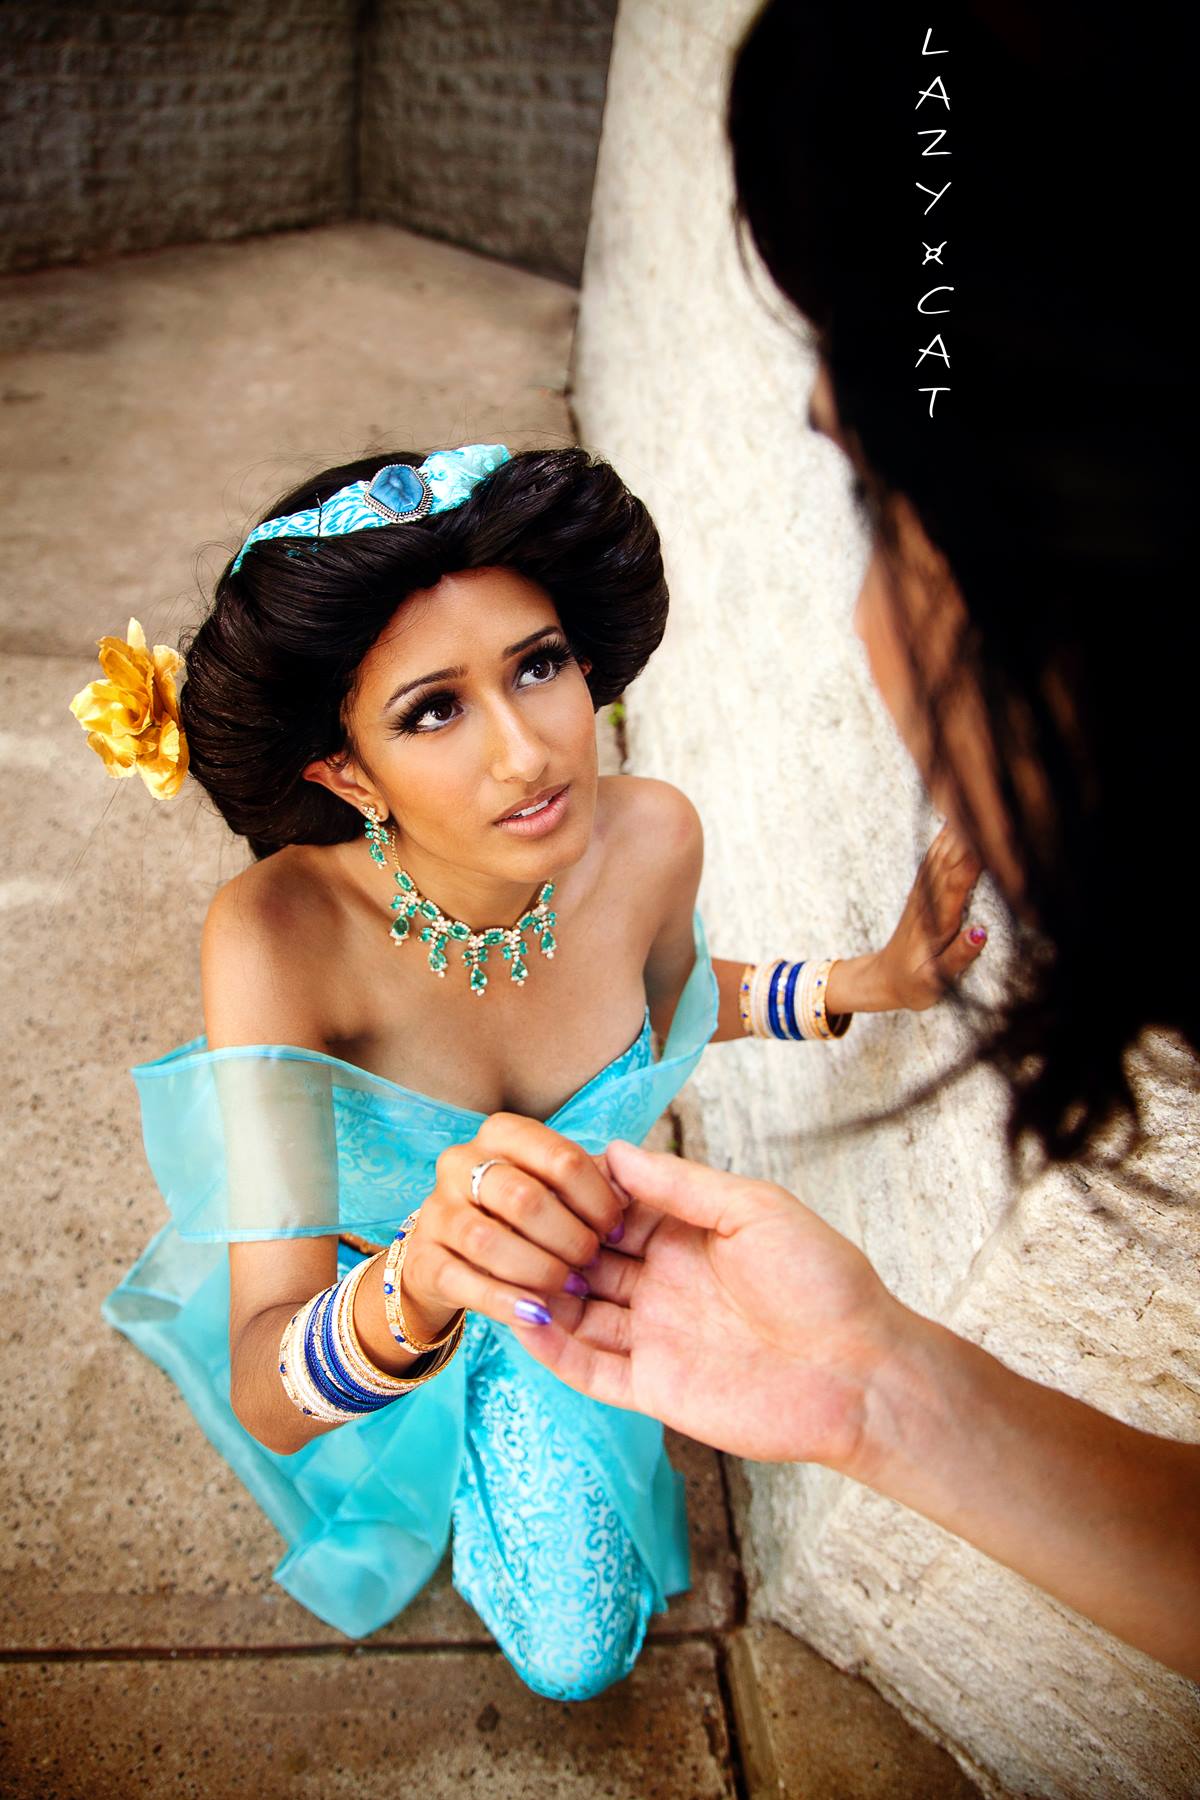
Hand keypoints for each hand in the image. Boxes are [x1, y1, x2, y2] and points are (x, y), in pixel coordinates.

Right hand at [401, 1113, 625, 1338]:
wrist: (459, 1262)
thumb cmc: (526, 1218)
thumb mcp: (559, 1188)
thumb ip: (591, 1177)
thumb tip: (626, 1179)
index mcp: (502, 1135)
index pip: (559, 1157)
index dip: (596, 1197)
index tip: (617, 1228)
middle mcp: (461, 1163)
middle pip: (523, 1197)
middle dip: (568, 1236)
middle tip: (593, 1262)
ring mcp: (436, 1212)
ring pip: (486, 1240)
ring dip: (537, 1269)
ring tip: (570, 1289)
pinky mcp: (423, 1262)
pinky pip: (461, 1282)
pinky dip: (503, 1301)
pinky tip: (537, 1314)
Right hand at [513, 1137, 906, 1467]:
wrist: (864, 1373)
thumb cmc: (825, 1282)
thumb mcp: (753, 1209)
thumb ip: (681, 1184)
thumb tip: (613, 1151)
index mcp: (686, 1237)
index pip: (612, 1209)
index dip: (574, 1195)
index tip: (533, 1172)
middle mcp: (662, 1284)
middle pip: (584, 1260)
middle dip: (546, 1241)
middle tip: (503, 1220)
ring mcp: (655, 1337)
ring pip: (575, 1314)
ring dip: (539, 1293)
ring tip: (495, 1267)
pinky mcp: (653, 1388)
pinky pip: (588, 1369)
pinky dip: (551, 1350)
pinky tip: (518, 1321)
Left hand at [828, 821, 985, 1014]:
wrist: (885, 980)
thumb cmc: (915, 984)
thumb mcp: (935, 981)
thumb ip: (958, 957)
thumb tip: (980, 932)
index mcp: (937, 922)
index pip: (958, 883)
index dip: (974, 860)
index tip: (990, 839)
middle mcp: (929, 902)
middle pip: (950, 861)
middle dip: (968, 835)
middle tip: (989, 807)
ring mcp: (923, 894)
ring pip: (940, 854)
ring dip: (956, 830)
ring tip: (972, 801)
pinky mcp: (922, 891)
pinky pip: (934, 858)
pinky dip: (945, 837)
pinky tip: (954, 820)